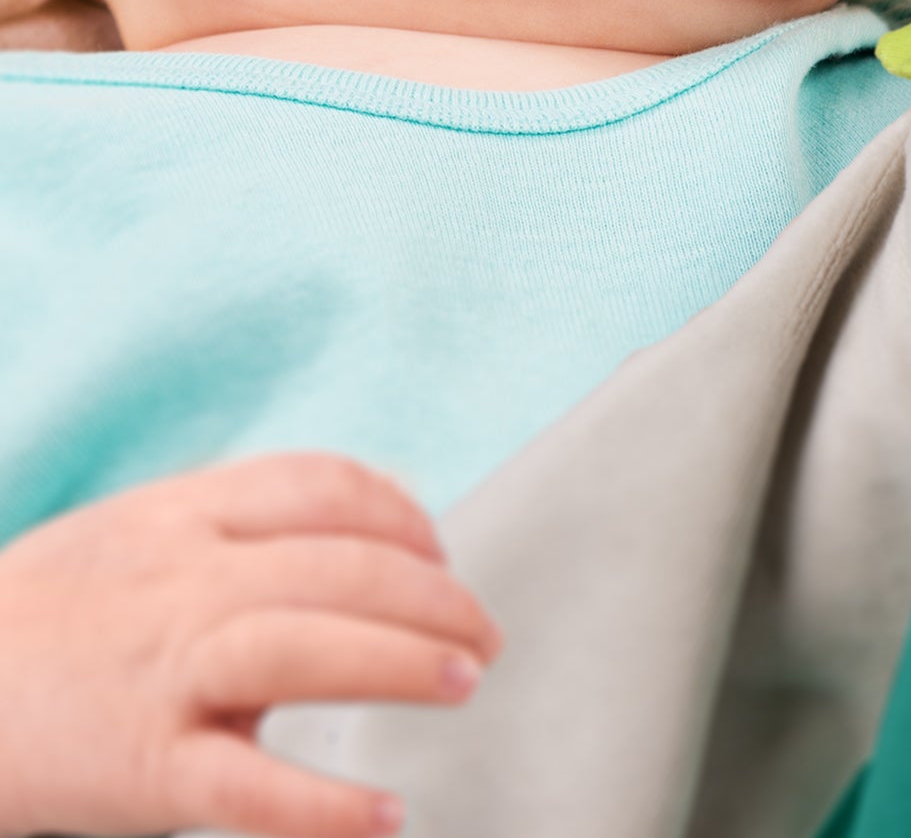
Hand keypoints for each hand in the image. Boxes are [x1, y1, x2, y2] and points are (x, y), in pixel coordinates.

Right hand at [0, 453, 501, 837]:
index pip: (323, 484)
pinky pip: (244, 787)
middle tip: (485, 634)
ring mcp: (161, 674)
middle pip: (338, 565)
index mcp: (181, 516)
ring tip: (465, 681)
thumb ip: (240, 529)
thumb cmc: (47, 621)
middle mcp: (180, 582)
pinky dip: (321, 806)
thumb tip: (371, 540)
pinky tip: (384, 816)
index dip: (402, 514)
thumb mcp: (134, 539)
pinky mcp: (141, 770)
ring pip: (304, 647)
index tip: (442, 553)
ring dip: (402, 662)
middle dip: (433, 596)